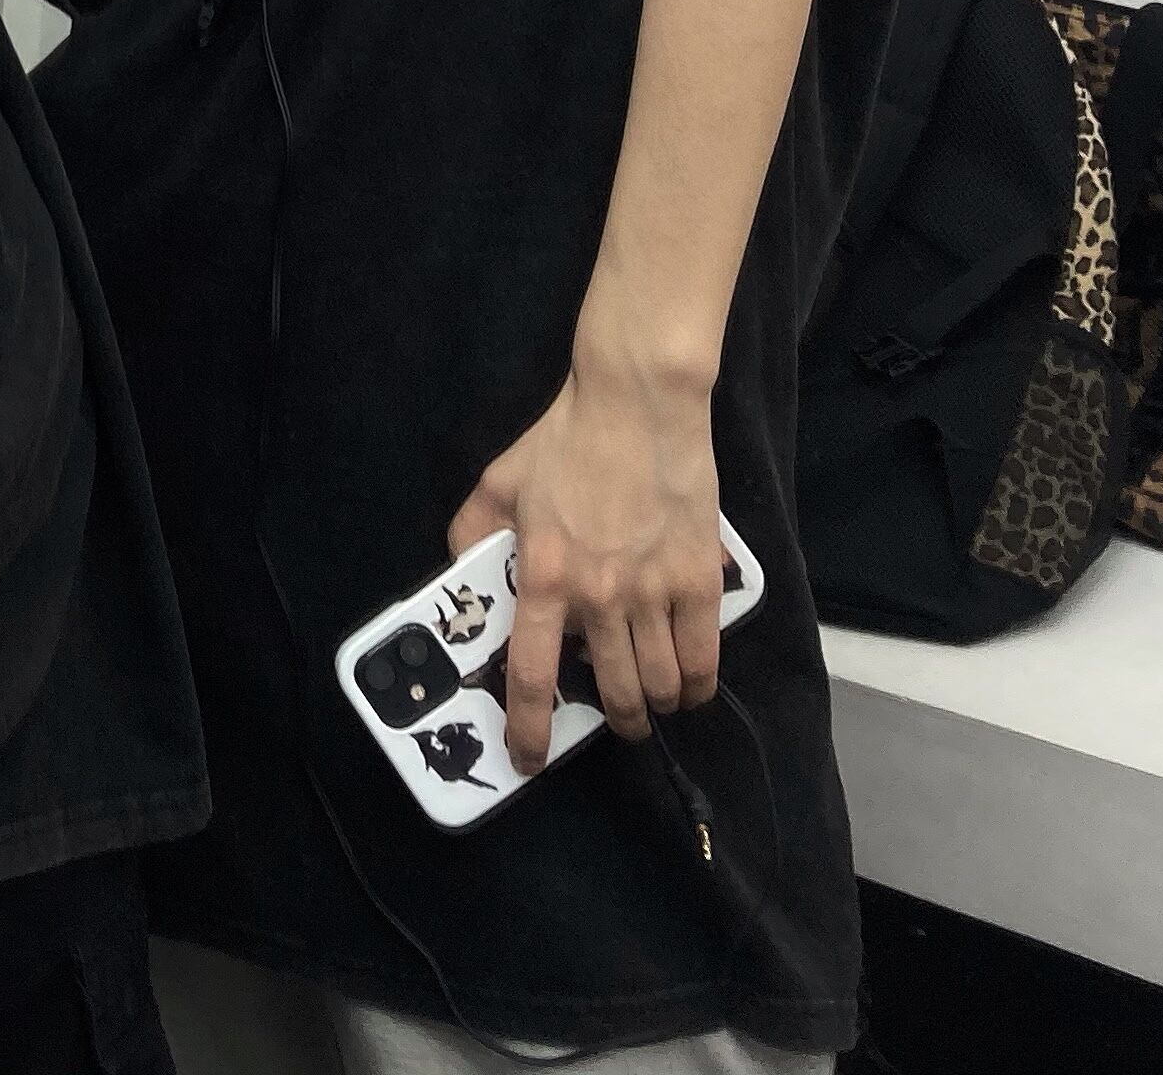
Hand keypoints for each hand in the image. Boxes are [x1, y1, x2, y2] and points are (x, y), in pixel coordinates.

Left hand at [447, 359, 722, 775]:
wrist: (637, 404)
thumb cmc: (565, 439)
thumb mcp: (499, 481)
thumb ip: (472, 531)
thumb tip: (459, 573)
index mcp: (543, 576)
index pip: (530, 674)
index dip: (527, 729)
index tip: (527, 759)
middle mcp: (598, 597)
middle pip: (613, 695)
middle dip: (614, 721)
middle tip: (613, 717)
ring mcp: (654, 592)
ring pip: (659, 686)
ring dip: (655, 705)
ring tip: (652, 699)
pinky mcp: (700, 581)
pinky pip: (703, 660)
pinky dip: (696, 685)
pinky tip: (689, 685)